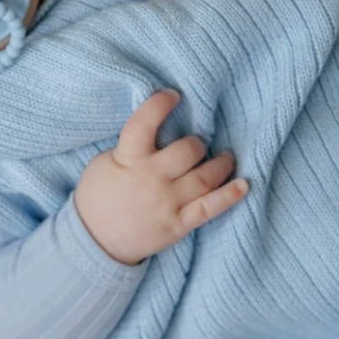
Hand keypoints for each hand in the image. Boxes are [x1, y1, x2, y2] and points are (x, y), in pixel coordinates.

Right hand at [73, 89, 247, 265]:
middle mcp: (151, 179)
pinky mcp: (179, 225)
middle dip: (196, 143)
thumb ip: (129, 148)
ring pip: (204, 177)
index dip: (159, 105)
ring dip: (220, 164)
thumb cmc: (98, 197)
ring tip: (226, 158)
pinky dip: (229, 196)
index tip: (173, 95)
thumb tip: (156, 132)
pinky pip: (210, 208)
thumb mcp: (103, 164)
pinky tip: (243, 185)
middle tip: (196, 145)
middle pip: (187, 151)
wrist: (95, 242)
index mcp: (128, 160)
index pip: (144, 124)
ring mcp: (167, 203)